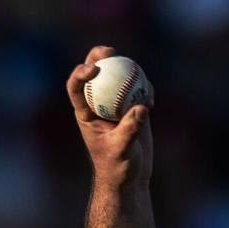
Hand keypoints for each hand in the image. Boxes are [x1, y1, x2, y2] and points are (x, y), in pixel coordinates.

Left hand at [66, 45, 153, 187]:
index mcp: (85, 113)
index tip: (93, 69)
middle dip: (98, 57)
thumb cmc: (118, 167)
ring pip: (118, 77)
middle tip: (110, 51)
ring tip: (139, 75)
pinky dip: (146, 88)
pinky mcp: (133, 105)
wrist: (130, 176)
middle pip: (94, 74)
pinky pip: (139, 88)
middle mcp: (98, 104)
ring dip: (128, 69)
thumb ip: (129, 130)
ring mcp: (116, 103)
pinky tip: (152, 99)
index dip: (80, 74)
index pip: (76, 88)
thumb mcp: (122, 151)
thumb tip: (141, 108)